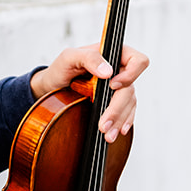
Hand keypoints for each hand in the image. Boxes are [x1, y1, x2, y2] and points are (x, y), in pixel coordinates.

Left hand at [30, 41, 148, 142]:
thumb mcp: (69, 57)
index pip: (137, 61)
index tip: (112, 86)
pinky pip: (126, 113)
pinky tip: (117, 131)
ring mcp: (118, 88)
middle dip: (118, 109)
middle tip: (104, 124)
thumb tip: (108, 71)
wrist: (52, 86)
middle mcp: (120, 71)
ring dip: (119, 121)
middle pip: (130, 89)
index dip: (130, 74)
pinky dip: (122, 123)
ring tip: (107, 135)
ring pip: (129, 104)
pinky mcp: (114, 102)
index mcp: (113, 55)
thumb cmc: (61, 67)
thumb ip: (89, 58)